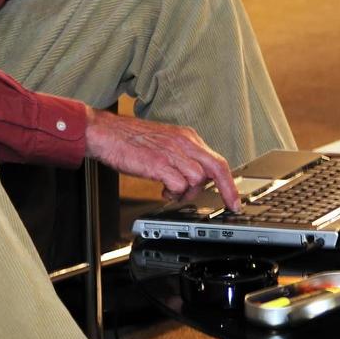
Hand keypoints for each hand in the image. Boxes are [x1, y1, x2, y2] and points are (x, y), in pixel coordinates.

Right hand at [84, 107, 241, 211]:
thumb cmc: (130, 139)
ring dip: (187, 192)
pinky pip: (179, 185)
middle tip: (229, 205)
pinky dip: (173, 193)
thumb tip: (195, 178)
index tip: (235, 198)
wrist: (104, 132)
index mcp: (186, 137)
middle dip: (227, 190)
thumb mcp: (165, 143)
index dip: (229, 181)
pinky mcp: (158, 164)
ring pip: (198, 179)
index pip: (217, 160)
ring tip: (172, 191)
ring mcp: (172, 153)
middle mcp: (183, 143)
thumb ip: (182, 157)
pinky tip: (163, 191)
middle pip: (217, 168)